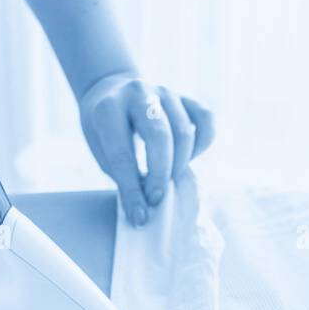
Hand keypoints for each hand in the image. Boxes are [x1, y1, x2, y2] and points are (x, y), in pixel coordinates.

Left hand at [78, 72, 214, 225]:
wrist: (113, 92)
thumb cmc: (106, 131)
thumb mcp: (102, 151)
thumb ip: (123, 174)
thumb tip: (146, 211)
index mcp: (108, 109)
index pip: (122, 154)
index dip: (132, 190)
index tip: (139, 217)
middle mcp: (138, 93)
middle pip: (159, 137)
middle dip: (160, 175)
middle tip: (156, 200)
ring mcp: (164, 92)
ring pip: (184, 131)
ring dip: (180, 165)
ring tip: (169, 181)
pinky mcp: (185, 97)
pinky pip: (206, 120)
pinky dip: (201, 145)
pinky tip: (188, 159)